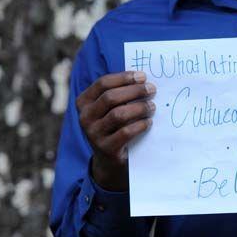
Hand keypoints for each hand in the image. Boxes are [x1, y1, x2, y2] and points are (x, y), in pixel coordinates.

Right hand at [76, 71, 155, 190]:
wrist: (110, 160)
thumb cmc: (114, 127)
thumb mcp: (111, 109)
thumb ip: (120, 94)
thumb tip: (142, 79)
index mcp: (84, 103)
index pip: (102, 83)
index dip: (124, 78)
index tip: (142, 76)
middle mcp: (85, 118)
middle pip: (110, 97)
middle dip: (134, 91)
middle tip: (152, 90)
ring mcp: (93, 134)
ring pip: (118, 115)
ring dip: (139, 108)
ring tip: (152, 106)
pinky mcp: (106, 148)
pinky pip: (125, 132)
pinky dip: (140, 125)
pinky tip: (149, 122)